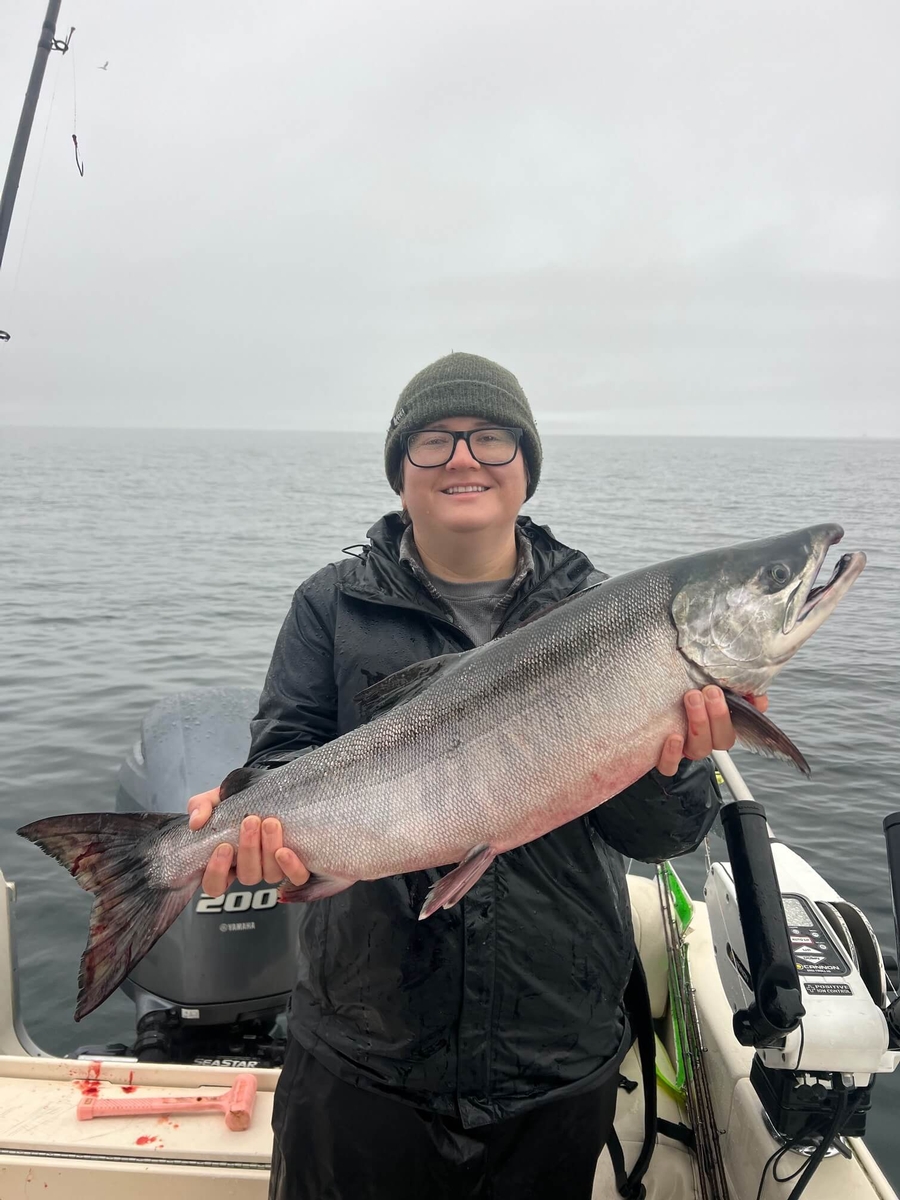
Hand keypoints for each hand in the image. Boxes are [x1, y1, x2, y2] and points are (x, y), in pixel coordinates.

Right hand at [186, 785, 309, 897]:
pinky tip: (285, 851)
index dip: (217, 873)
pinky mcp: (295, 866)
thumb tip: (196, 822)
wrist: (270, 790)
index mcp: (226, 863)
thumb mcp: (215, 800)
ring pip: (270, 874)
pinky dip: (291, 867)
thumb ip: (200, 807)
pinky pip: (296, 877)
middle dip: (248, 849)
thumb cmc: (239, 801)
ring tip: (269, 823)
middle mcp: (250, 869)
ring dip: (268, 850)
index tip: (223, 847)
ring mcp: (272, 869)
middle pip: (247, 876)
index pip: (215, 885)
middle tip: (250, 821)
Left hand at [655, 687, 768, 776]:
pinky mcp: (663, 757)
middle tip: (709, 691)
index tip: (745, 697)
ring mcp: (685, 749)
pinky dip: (672, 755)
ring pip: (699, 750)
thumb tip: (758, 698)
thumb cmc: (677, 688)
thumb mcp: (703, 679)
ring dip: (699, 725)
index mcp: (717, 724)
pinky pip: (670, 766)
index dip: (748, 716)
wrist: (641, 701)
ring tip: (691, 697)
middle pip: (722, 740)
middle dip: (719, 714)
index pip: (740, 726)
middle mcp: (704, 739)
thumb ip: (734, 686)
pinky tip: (673, 736)